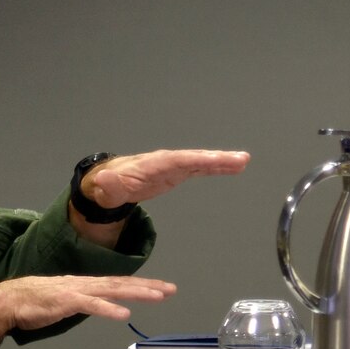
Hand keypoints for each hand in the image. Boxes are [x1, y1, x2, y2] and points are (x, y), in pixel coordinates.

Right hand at [0, 276, 177, 348]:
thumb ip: (86, 303)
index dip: (142, 285)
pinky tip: (123, 313)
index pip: (120, 283)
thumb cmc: (35, 303)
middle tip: (171, 289)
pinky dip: (108, 308)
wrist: (8, 301)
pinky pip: (91, 305)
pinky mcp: (66, 301)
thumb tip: (102, 307)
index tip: (163, 288)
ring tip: (157, 296)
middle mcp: (85, 284)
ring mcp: (76, 291)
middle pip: (122, 283)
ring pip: (112, 290)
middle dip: (148, 286)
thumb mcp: (68, 303)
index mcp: (86, 285)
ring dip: (136, 293)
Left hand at [79, 150, 250, 209]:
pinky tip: (236, 167)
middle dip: (215, 158)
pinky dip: (218, 166)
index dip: (193, 160)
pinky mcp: (179, 172)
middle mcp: (166, 161)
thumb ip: (108, 186)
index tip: (211, 159)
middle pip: (193, 158)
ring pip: (201, 161)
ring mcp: (174, 166)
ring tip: (244, 161)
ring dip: (222, 161)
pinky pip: (201, 168)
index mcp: (151, 166)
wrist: (109, 183)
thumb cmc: (108, 187)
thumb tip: (106, 179)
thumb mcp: (105, 190)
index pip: (174, 161)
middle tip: (239, 158)